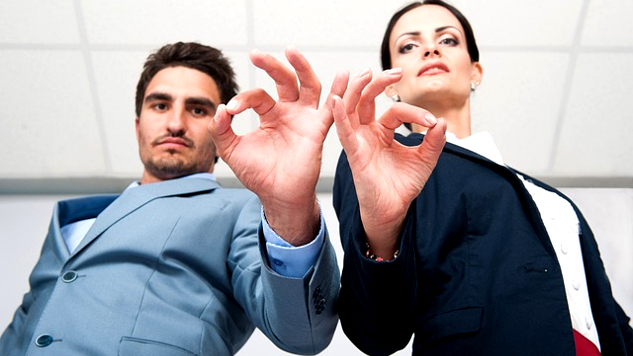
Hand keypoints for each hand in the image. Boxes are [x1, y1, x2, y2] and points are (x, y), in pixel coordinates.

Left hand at [208, 47, 348, 244]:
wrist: (277, 197)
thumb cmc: (258, 175)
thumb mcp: (231, 150)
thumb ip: (220, 130)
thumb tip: (219, 108)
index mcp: (270, 113)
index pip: (258, 96)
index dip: (244, 99)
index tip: (231, 110)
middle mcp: (289, 112)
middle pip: (285, 79)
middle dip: (271, 65)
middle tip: (255, 54)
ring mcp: (305, 119)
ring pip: (309, 85)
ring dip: (302, 67)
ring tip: (291, 51)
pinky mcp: (318, 131)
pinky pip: (332, 109)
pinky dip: (340, 93)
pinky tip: (344, 76)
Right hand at [331, 68, 445, 258]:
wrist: (394, 211)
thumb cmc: (403, 186)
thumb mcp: (425, 160)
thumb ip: (434, 141)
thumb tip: (442, 121)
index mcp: (382, 132)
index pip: (395, 111)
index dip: (415, 113)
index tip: (432, 123)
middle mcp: (367, 134)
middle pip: (366, 100)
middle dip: (377, 83)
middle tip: (394, 72)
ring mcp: (358, 142)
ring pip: (351, 109)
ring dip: (355, 90)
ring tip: (364, 74)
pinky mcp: (354, 154)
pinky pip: (344, 132)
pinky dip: (339, 115)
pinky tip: (338, 100)